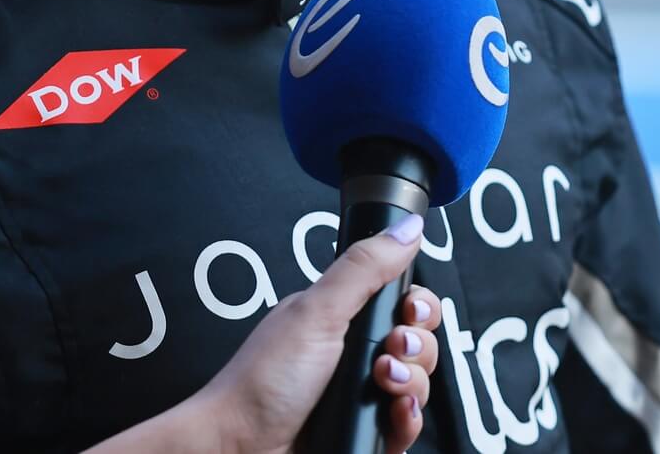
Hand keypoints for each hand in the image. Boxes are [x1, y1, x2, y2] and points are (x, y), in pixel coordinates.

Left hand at [190, 214, 439, 453]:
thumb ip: (364, 269)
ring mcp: (360, 396)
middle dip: (416, 347)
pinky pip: (408, 427)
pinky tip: (394, 415)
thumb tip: (406, 227)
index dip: (417, 308)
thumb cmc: (262, 381)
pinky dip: (408, 421)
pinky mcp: (365, 433)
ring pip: (419, 386)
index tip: (409, 312)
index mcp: (341, 318)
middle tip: (388, 350)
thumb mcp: (317, 312)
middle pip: (419, 344)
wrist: (240, 446)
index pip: (402, 303)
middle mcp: (354, 355)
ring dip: (412, 384)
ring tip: (382, 384)